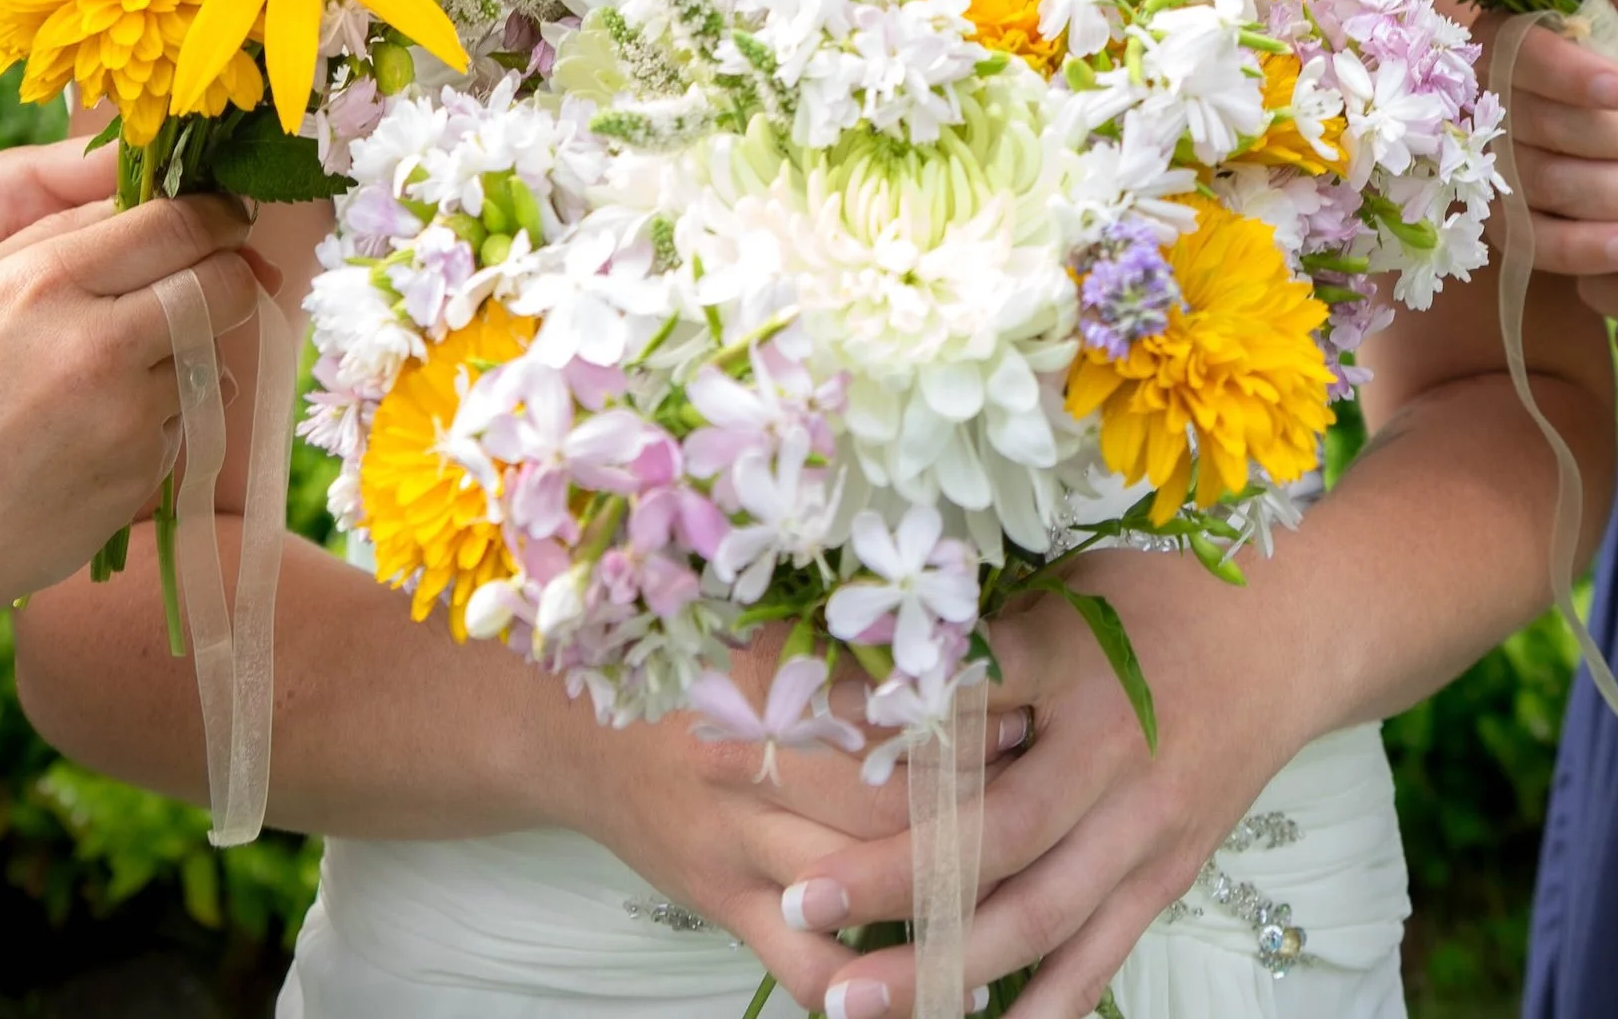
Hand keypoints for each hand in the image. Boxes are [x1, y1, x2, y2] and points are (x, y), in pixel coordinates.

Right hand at [0, 190, 270, 654]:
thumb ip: (52, 236)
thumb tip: (141, 203)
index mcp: (45, 283)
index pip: (176, 224)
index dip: (215, 214)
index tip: (224, 217)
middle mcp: (95, 346)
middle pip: (221, 284)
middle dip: (232, 274)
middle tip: (220, 276)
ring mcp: (124, 419)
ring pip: (209, 359)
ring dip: (190, 355)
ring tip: (127, 369)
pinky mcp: (136, 478)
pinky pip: (180, 425)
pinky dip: (157, 420)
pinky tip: (98, 432)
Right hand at [531, 626, 1027, 1011]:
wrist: (573, 731)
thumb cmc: (688, 672)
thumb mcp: (757, 634)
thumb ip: (846, 642)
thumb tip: (966, 641)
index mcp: (767, 681)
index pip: (885, 710)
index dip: (965, 720)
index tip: (1028, 715)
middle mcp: (750, 767)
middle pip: (887, 808)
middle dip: (972, 810)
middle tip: (1044, 800)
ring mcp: (737, 847)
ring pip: (859, 889)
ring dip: (941, 896)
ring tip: (1017, 884)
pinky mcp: (727, 908)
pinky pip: (810, 970)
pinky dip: (877, 987)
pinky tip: (943, 982)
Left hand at [775, 555, 1299, 1018]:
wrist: (1289, 633)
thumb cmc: (1152, 596)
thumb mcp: (1060, 589)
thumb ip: (974, 641)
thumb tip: (853, 665)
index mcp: (1076, 665)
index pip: (959, 709)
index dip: (872, 738)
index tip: (784, 759)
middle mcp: (1114, 758)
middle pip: (995, 839)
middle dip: (893, 883)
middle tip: (800, 904)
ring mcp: (1148, 829)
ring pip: (1039, 917)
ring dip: (945, 968)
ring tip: (854, 1000)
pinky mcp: (1170, 875)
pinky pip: (1098, 955)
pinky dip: (1042, 1005)